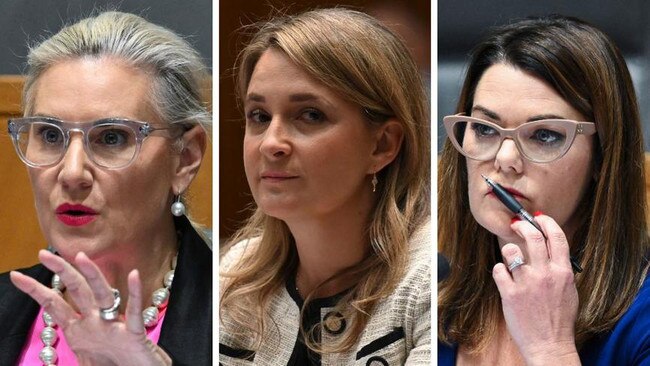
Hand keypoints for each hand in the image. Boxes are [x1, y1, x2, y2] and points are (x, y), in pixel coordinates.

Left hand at [10, 250, 170, 365]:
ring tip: (82, 257)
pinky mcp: (135, 334)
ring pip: (104, 296)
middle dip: (61, 272)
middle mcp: (97, 323)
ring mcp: (116, 326)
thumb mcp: (85, 362)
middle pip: (78, 291)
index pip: (55, 305)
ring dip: (94, 276)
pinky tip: (134, 276)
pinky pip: (134, 312)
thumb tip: (53, 355)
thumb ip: (71, 354)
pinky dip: (135, 294)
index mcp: (81, 331)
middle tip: (43, 253)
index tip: (18, 276)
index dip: (36, 290)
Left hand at [493, 214, 579, 364]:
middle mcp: (545, 274)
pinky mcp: (510, 293)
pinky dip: (499, 271)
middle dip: (522, 225)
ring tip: (510, 259)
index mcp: (562, 272)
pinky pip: (498, 270)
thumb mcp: (569, 291)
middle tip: (516, 224)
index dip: (546, 222)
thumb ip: (559, 270)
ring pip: (511, 251)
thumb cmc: (559, 320)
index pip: (556, 237)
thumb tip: (550, 252)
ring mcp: (526, 283)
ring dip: (508, 251)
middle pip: (532, 236)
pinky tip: (504, 278)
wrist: (549, 345)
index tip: (538, 217)